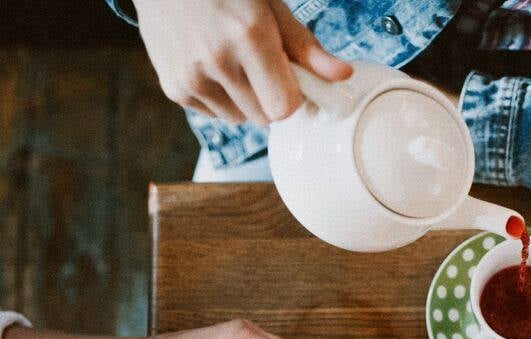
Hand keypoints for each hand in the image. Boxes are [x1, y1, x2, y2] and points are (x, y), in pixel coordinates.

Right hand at [133, 0, 351, 124]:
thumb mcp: (269, 6)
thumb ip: (304, 46)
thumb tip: (341, 74)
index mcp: (248, 36)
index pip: (285, 107)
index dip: (291, 96)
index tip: (288, 78)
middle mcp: (217, 60)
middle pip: (264, 117)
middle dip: (268, 96)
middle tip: (256, 63)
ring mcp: (191, 76)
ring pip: (240, 119)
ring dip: (243, 100)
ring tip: (230, 61)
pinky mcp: (174, 88)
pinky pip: (214, 115)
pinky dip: (219, 98)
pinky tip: (209, 65)